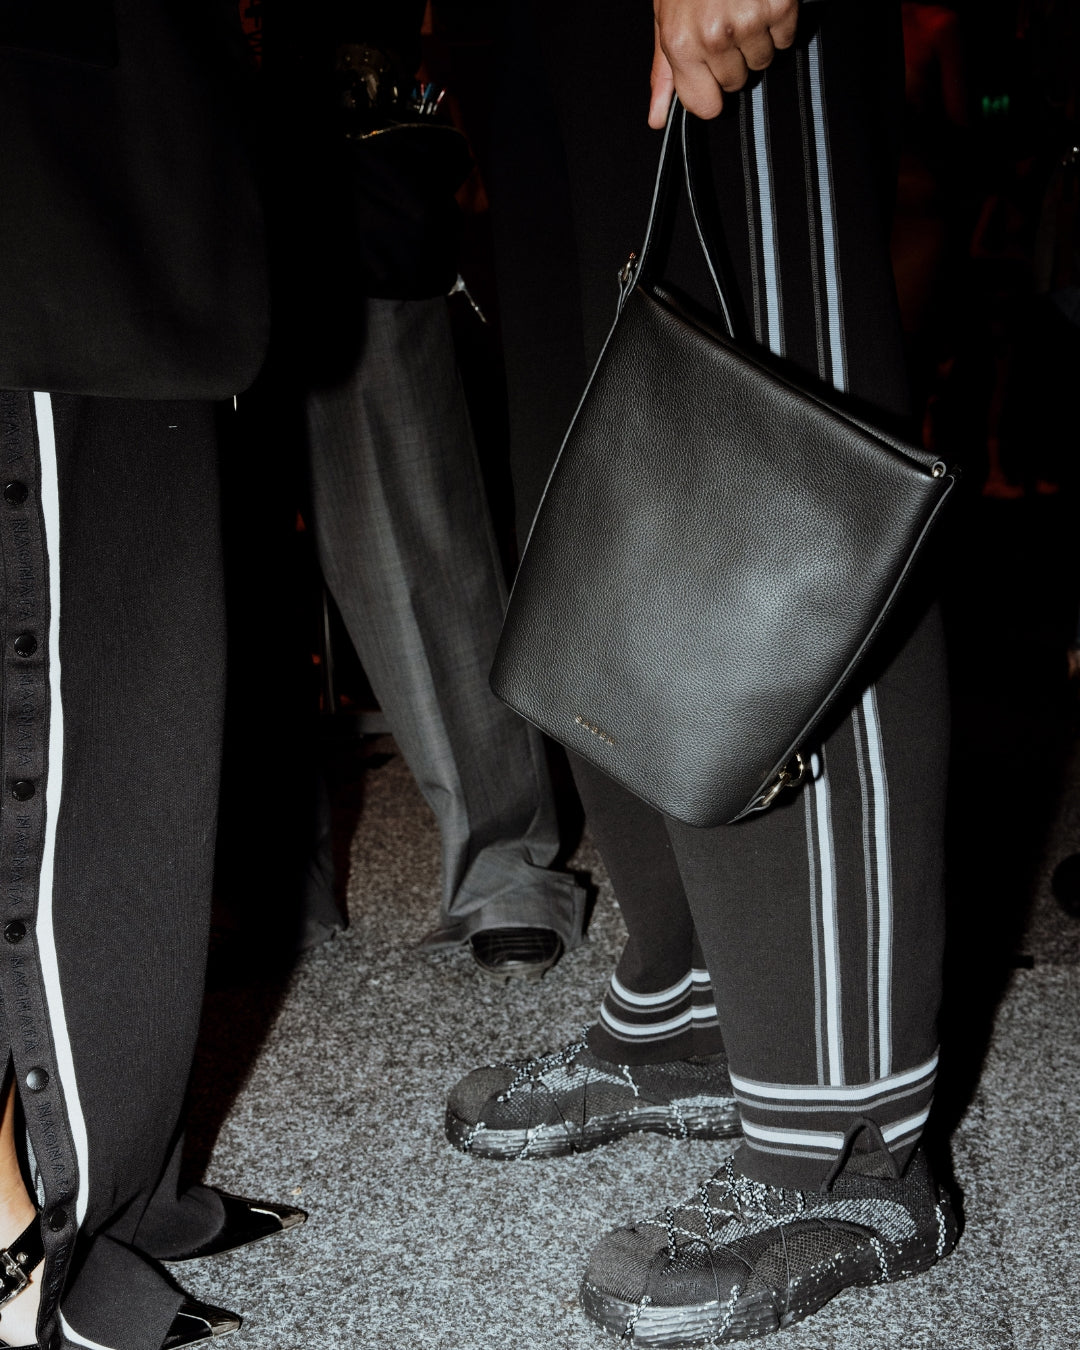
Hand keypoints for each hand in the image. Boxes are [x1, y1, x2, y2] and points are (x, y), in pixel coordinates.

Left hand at [649, 0, 799, 127]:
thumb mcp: (666, 19)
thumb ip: (664, 73)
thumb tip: (657, 117)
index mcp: (681, 44)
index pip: (704, 106)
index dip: (710, 91)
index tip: (710, 74)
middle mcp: (713, 36)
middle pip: (736, 83)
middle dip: (732, 59)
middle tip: (724, 23)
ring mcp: (748, 21)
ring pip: (762, 62)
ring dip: (756, 39)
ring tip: (741, 7)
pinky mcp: (778, 6)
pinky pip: (785, 38)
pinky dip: (777, 22)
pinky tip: (760, 0)